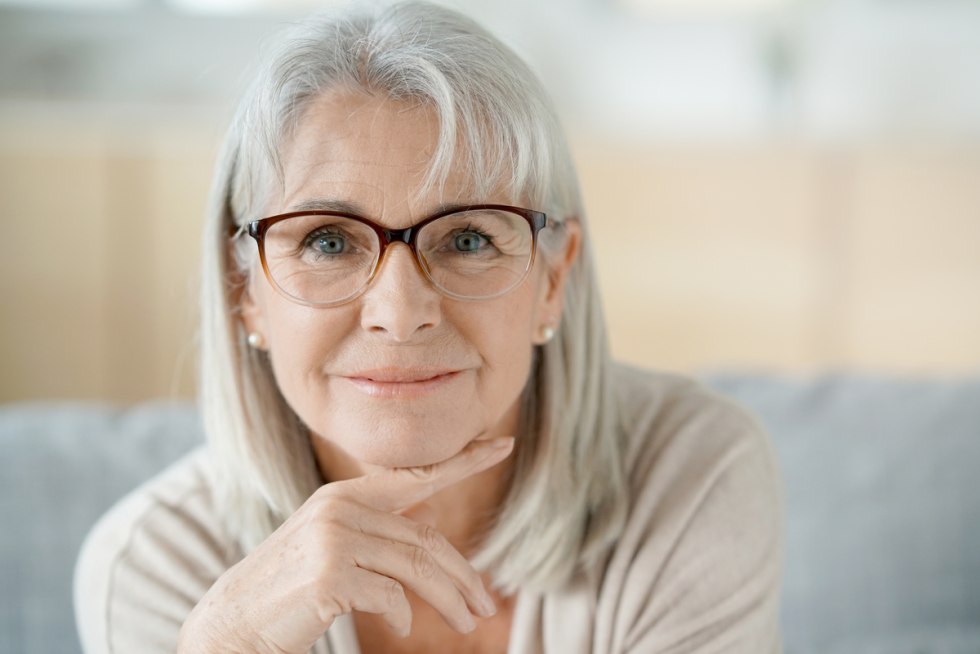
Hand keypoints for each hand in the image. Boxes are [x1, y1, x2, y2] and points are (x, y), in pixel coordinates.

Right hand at [177, 436, 514, 653]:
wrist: (232, 624)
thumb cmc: (290, 588)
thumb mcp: (336, 548)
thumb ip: (380, 531)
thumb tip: (432, 522)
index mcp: (345, 496)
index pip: (416, 476)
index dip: (464, 461)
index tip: (503, 444)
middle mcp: (340, 508)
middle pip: (426, 541)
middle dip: (464, 576)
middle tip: (486, 604)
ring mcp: (334, 539)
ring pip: (416, 568)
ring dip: (449, 601)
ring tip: (469, 623)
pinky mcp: (330, 574)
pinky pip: (390, 597)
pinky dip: (405, 617)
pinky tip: (406, 629)